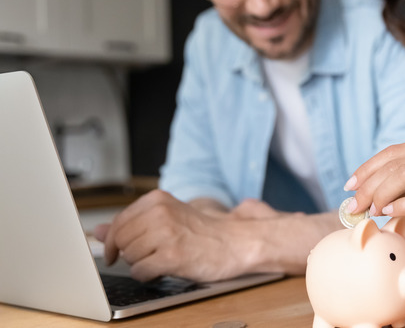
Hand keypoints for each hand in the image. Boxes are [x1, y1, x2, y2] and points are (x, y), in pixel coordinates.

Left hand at [94, 190, 342, 280]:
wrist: (236, 242)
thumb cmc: (202, 232)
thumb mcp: (167, 218)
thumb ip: (131, 223)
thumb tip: (96, 231)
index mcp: (157, 200)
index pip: (118, 222)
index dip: (114, 241)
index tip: (116, 251)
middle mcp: (160, 213)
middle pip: (120, 240)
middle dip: (128, 253)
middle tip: (147, 256)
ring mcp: (166, 234)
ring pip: (129, 257)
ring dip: (141, 264)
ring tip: (162, 259)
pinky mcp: (172, 256)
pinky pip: (141, 272)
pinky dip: (148, 276)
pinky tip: (164, 269)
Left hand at [347, 139, 404, 253]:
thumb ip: (400, 185)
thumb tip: (361, 193)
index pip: (393, 152)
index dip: (367, 168)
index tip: (349, 186)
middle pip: (395, 164)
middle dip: (368, 185)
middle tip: (354, 205)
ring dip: (381, 194)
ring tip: (371, 210)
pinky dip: (401, 205)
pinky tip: (388, 213)